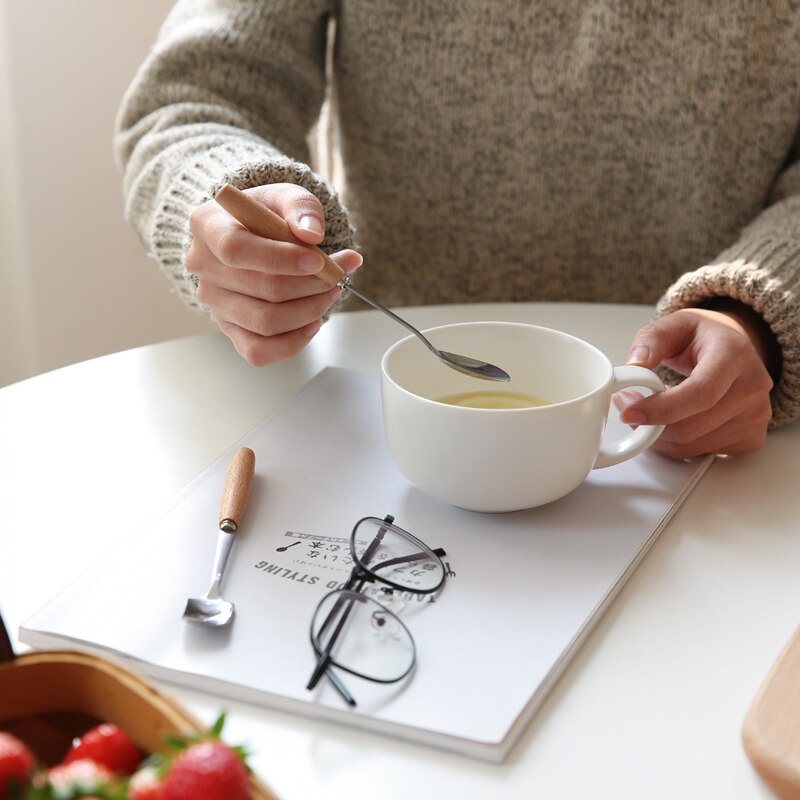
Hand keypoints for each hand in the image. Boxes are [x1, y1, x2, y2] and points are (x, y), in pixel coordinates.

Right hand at [186, 183, 361, 365]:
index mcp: (207, 225)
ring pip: (265, 322)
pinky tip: (313, 321)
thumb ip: (301, 207)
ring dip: (309, 311)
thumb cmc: (267, 214)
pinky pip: (258, 352)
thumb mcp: (285, 195)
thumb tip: (312, 234)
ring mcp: (214, 303)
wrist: (253, 236)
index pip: (236, 249)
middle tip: (338, 275)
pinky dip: (293, 342)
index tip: (318, 260)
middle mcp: (203, 267)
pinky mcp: (229, 329)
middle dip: (310, 285)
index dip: (281, 259)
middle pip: (261, 289)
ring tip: (330, 292)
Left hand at [614, 306, 774, 458]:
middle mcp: (752, 387)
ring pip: (692, 445)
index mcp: (735, 355)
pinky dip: (677, 444)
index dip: (660, 409)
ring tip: (649, 412)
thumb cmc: (705, 338)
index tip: (629, 412)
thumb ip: (652, 338)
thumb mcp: (676, 324)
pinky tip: (674, 422)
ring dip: (659, 436)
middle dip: (650, 423)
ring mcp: (755, 416)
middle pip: (691, 426)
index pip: (700, 393)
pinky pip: (702, 453)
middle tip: (628, 408)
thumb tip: (635, 363)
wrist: (736, 350)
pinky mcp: (751, 438)